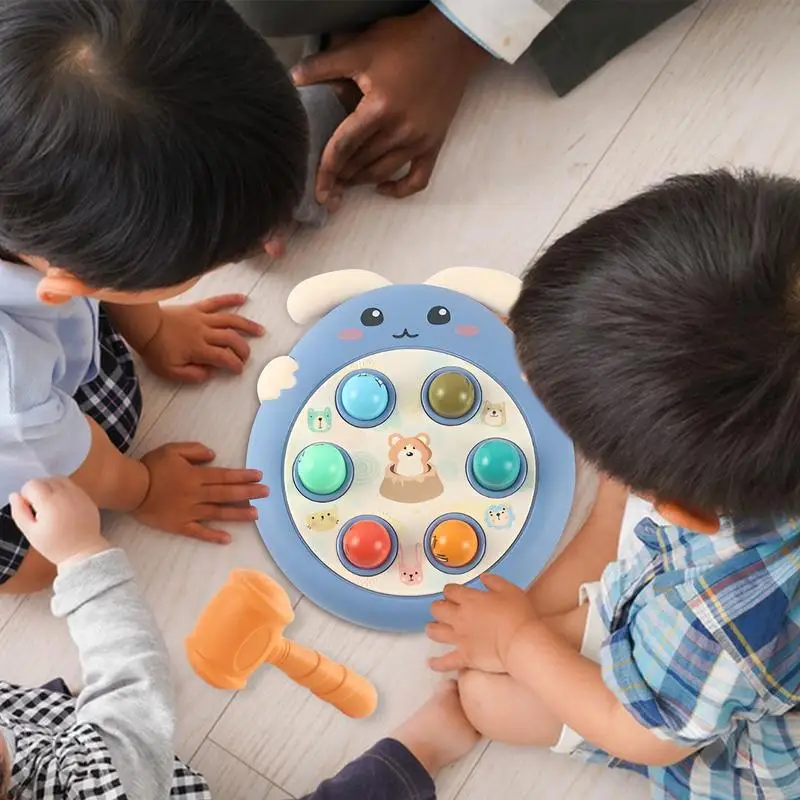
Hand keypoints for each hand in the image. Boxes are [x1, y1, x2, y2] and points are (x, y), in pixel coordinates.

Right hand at [9, 477, 107, 567]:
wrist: (82, 552)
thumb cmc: (54, 545)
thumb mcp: (30, 532)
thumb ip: (19, 512)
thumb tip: (14, 495)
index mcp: (50, 503)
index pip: (32, 484)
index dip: (27, 495)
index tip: (31, 509)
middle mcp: (66, 494)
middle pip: (45, 479)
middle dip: (38, 490)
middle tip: (40, 509)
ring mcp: (79, 494)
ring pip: (60, 479)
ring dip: (51, 487)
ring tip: (50, 505)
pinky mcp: (88, 497)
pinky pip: (72, 485)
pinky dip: (64, 490)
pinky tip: (63, 506)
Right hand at [135, 443, 267, 543]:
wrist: (129, 488)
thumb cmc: (151, 467)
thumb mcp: (172, 450)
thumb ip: (194, 451)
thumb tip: (214, 456)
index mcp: (196, 476)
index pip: (225, 476)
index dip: (243, 476)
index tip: (259, 476)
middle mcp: (196, 494)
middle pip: (227, 493)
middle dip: (248, 492)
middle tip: (266, 493)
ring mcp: (189, 511)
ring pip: (218, 513)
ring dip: (238, 513)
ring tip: (256, 514)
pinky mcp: (179, 525)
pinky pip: (198, 532)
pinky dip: (213, 536)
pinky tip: (227, 538)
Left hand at [140, 295, 263, 382]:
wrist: (143, 327)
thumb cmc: (155, 350)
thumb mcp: (171, 372)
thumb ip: (193, 375)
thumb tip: (210, 373)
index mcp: (198, 349)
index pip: (224, 357)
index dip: (235, 364)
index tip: (239, 370)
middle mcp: (204, 332)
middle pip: (232, 339)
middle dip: (244, 349)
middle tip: (247, 356)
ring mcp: (201, 318)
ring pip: (230, 320)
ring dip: (247, 325)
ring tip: (260, 330)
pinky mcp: (196, 308)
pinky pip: (215, 302)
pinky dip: (230, 299)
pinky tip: (243, 298)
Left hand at [293, 5, 489, 199]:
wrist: (451, 42)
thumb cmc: (404, 42)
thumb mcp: (361, 49)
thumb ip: (325, 65)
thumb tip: (292, 77)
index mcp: (379, 108)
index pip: (344, 146)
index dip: (326, 169)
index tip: (317, 189)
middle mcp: (400, 130)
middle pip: (361, 163)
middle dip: (341, 177)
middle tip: (326, 186)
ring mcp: (419, 140)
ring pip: (383, 171)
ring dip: (362, 181)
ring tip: (345, 182)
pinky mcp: (434, 144)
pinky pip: (417, 179)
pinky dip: (399, 190)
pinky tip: (381, 188)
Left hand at [427, 575, 538, 671]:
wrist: (519, 642)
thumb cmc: (517, 614)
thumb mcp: (509, 590)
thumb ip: (494, 582)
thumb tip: (484, 578)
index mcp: (469, 599)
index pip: (450, 591)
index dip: (450, 591)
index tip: (453, 593)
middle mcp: (459, 617)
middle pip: (437, 609)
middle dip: (438, 607)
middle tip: (443, 609)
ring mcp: (459, 638)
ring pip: (435, 632)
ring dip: (432, 629)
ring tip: (433, 629)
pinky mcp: (464, 657)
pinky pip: (445, 661)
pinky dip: (437, 663)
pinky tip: (432, 663)